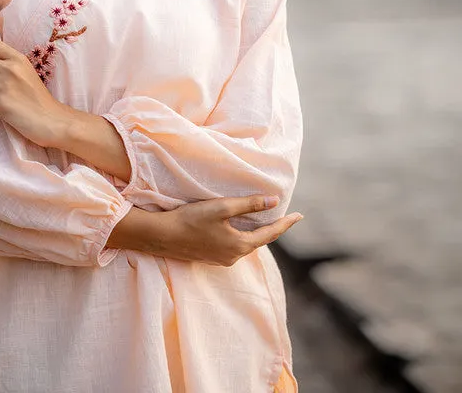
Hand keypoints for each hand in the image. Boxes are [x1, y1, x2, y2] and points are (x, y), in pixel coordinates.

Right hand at [109, 195, 302, 265]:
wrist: (162, 236)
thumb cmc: (191, 219)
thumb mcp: (221, 208)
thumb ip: (248, 205)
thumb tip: (273, 201)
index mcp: (240, 245)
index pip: (270, 234)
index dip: (285, 224)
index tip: (300, 215)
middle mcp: (234, 257)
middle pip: (258, 240)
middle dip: (271, 229)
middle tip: (282, 217)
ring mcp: (221, 259)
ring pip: (244, 244)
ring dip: (254, 232)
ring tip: (262, 220)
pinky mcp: (210, 257)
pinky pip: (232, 246)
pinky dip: (239, 236)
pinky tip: (235, 228)